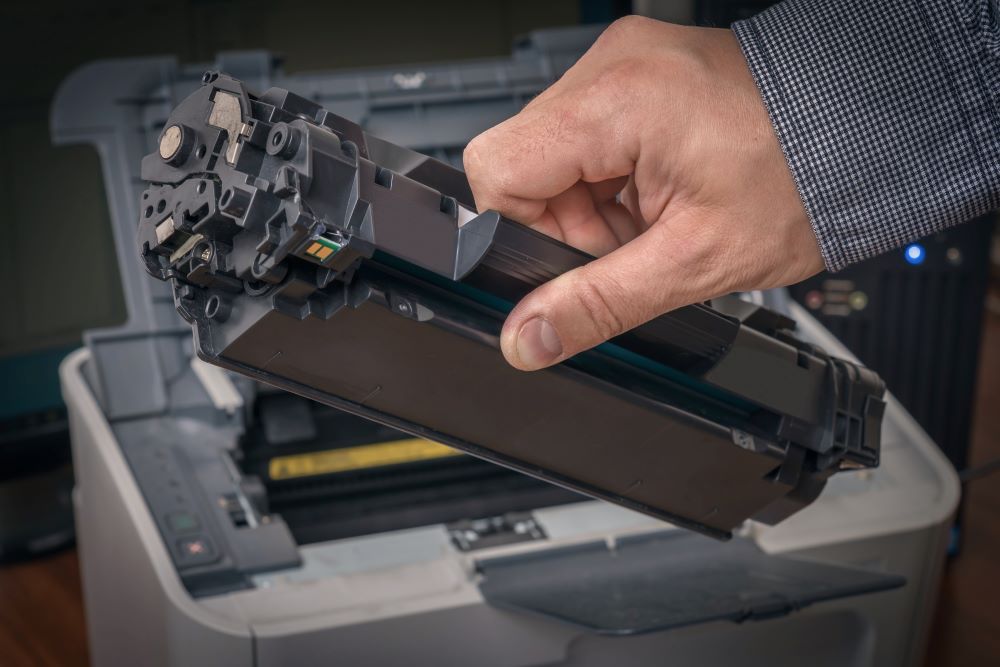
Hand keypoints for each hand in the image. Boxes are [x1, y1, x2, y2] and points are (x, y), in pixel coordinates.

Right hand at [463, 16, 823, 370]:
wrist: (862, 134)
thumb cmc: (801, 181)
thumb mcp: (694, 261)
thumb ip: (598, 304)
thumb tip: (527, 338)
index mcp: (618, 100)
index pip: (498, 169)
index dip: (528, 229)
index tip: (586, 254)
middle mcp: (611, 65)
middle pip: (525, 162)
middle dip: (571, 221)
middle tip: (637, 239)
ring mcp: (624, 63)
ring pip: (553, 153)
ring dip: (592, 203)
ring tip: (656, 214)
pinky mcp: (637, 71)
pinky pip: (586, 135)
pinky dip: (610, 178)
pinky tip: (658, 192)